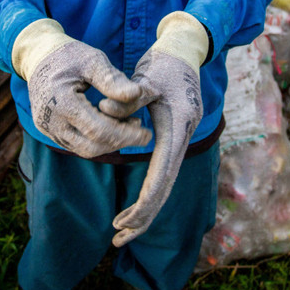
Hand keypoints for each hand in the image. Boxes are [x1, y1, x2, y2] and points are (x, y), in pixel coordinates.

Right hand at [25, 38, 151, 157]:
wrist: (37, 55)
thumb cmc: (68, 54)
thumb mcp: (92, 59)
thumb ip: (112, 79)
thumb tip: (137, 94)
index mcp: (60, 101)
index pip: (98, 130)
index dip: (126, 135)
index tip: (148, 134)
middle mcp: (50, 121)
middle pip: (91, 147)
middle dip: (120, 142)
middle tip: (141, 132)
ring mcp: (47, 128)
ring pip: (83, 149)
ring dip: (110, 143)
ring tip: (130, 126)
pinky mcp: (48, 130)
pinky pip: (76, 144)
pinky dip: (97, 140)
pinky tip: (113, 126)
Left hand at [99, 11, 208, 246]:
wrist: (184, 50)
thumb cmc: (162, 62)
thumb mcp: (145, 78)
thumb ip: (127, 97)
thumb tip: (105, 110)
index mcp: (178, 124)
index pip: (161, 174)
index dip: (143, 202)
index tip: (122, 222)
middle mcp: (184, 134)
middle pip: (166, 187)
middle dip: (143, 216)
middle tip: (117, 239)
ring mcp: (183, 136)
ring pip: (166, 182)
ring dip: (146, 208)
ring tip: (122, 231)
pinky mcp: (176, 135)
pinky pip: (165, 170)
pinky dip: (150, 190)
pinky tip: (137, 204)